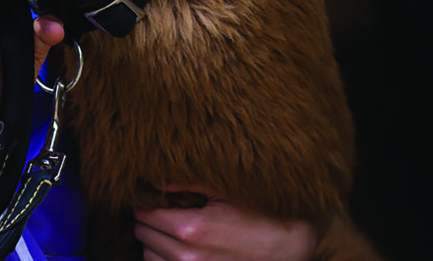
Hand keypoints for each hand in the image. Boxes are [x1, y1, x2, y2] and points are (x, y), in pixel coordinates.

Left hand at [134, 187, 317, 259]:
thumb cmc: (260, 215)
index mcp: (192, 229)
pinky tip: (175, 248)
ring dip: (153, 241)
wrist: (290, 248)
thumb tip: (157, 180)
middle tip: (159, 210)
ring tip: (168, 229)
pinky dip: (162, 258)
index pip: (144, 214)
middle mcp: (188, 256)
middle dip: (148, 220)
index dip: (144, 203)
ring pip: (149, 255)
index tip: (150, 197)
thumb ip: (187, 184)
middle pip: (143, 234)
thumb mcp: (225, 192)